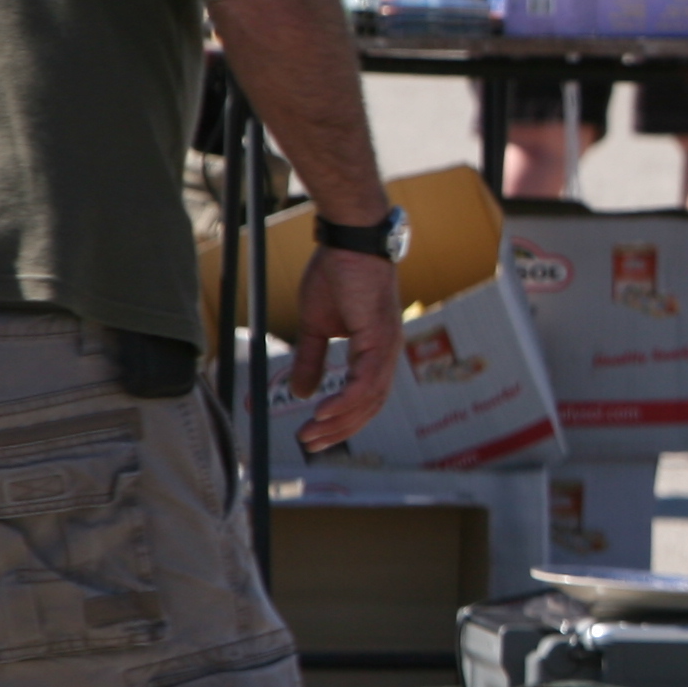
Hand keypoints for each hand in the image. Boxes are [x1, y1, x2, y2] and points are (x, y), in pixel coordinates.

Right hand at [285, 246, 403, 453]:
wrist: (348, 241)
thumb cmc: (337, 275)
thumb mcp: (316, 325)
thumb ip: (312, 359)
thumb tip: (302, 392)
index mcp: (374, 353)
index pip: (363, 399)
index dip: (340, 421)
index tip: (313, 436)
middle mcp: (386, 354)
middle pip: (368, 407)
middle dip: (339, 430)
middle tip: (309, 445)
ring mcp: (386, 346)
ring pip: (369, 399)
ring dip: (339, 421)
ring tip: (311, 435)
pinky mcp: (379, 336)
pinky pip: (366, 379)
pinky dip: (347, 400)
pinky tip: (324, 412)